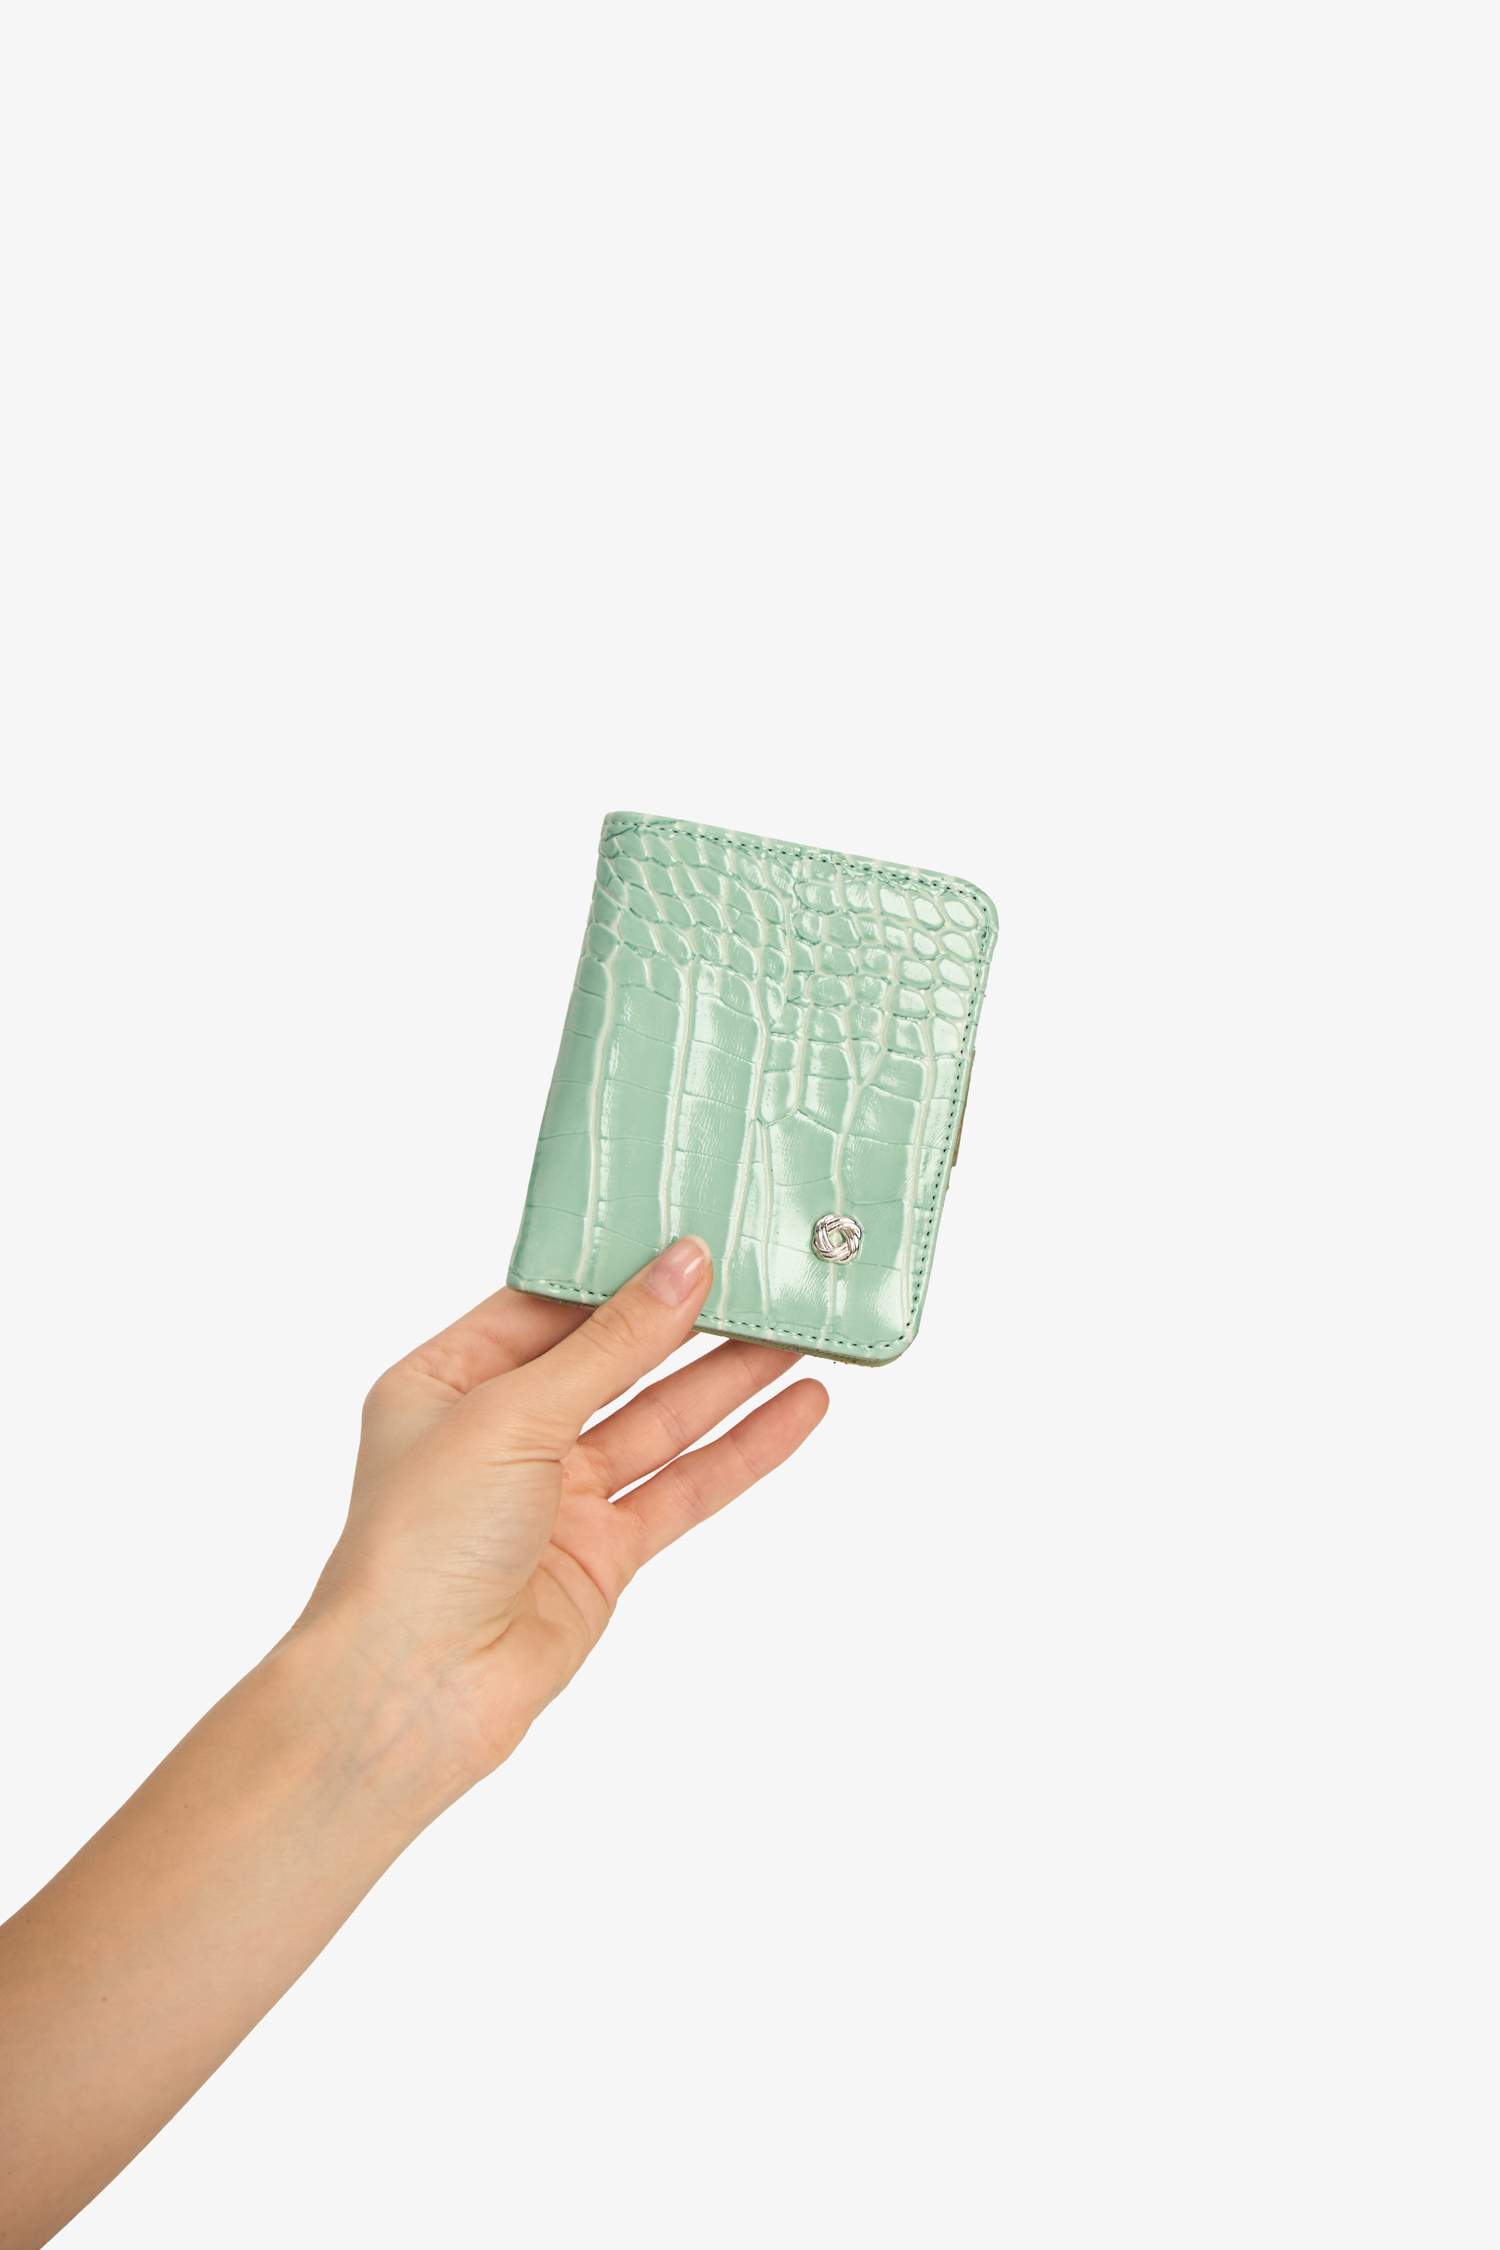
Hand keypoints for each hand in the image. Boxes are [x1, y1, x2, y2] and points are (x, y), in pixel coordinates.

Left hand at [304, 1237, 828, 1793]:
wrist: (413, 1691)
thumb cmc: (420, 1545)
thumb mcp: (512, 1413)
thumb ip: (610, 1343)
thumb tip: (682, 1266)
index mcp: (447, 1380)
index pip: (548, 1303)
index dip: (621, 1268)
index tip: (692, 1226)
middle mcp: (501, 1432)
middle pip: (614, 1358)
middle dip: (688, 1319)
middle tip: (764, 1271)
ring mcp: (556, 1495)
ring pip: (660, 1419)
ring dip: (730, 1378)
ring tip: (803, 1331)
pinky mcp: (603, 1552)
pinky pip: (685, 1487)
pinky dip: (744, 1450)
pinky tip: (799, 1410)